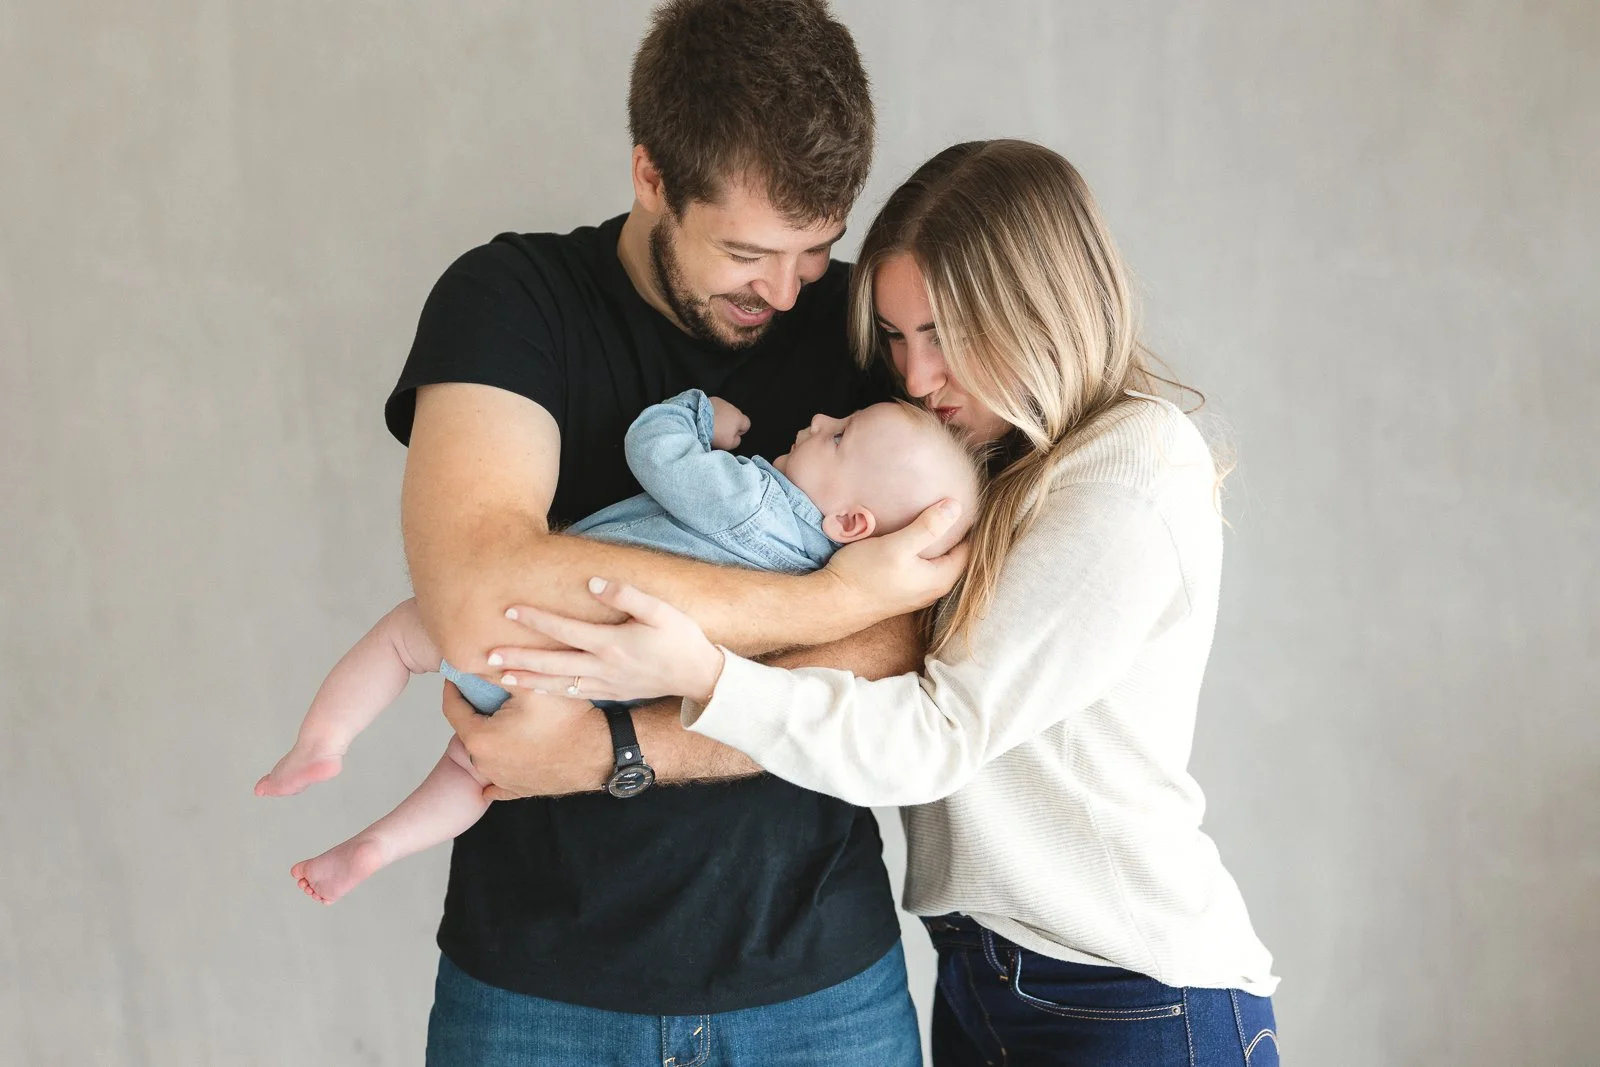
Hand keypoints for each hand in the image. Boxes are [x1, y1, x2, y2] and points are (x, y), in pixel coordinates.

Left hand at [442, 682, 611, 799]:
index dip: (453, 687)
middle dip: (474, 710)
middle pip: (468, 729)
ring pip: (485, 751)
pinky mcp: (516, 788)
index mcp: (480, 737)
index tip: (457, 674)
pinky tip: (504, 758)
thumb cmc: (566, 721)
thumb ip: (502, 670)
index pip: (452, 707)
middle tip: (485, 692)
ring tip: (502, 715)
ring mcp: (500, 779)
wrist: (598, 753)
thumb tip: (480, 655)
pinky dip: (500, 765)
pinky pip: (499, 778)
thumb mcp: (531, 686)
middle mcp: (484, 763)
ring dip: (489, 734)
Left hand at [487, 578, 725, 702]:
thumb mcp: (660, 611)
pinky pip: (571, 694)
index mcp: (612, 644)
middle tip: (486, 656)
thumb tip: (593, 583)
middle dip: (518, 658)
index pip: (564, 630)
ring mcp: (605, 684)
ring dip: (527, 679)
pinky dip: (547, 692)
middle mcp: (603, 667)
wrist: (700, 677)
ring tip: (499, 676)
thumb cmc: (681, 639)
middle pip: (551, 663)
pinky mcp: (610, 694)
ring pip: (557, 684)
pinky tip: (533, 688)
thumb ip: (626, 595)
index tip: (507, 610)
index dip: (534, 619)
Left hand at [709, 396, 750, 449]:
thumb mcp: (729, 444)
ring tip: (712, 424)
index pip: (746, 424)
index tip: (731, 435)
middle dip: (730, 423)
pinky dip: (713, 411)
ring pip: (725, 411)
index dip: (740, 431)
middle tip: (720, 431)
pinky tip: (706, 417)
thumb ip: (736, 441)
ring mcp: (722, 402)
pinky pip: (715, 406)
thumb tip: (736, 437)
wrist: (697, 420)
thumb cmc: (715, 433)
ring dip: (721, 416)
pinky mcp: (711, 399)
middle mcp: (733, 408)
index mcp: (739, 418)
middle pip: (735, 417)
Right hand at [823, 498, 969, 620]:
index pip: (968, 547)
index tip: (959, 500)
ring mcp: (916, 592)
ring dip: (932, 541)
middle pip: (952, 554)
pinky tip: (907, 536)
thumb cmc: (864, 575)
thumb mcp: (898, 546)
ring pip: (934, 560)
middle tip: (943, 502)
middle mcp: (933, 589)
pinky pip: (919, 566)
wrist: (831, 604)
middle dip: (950, 531)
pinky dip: (918, 551)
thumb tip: (956, 506)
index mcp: (941, 579)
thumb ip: (928, 527)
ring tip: (926, 514)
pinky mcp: (900, 591)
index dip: (965, 524)